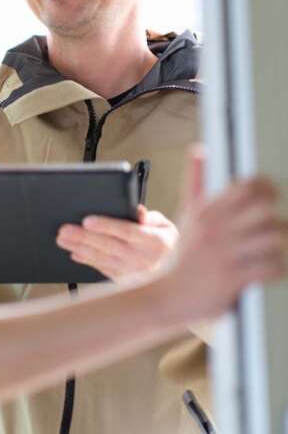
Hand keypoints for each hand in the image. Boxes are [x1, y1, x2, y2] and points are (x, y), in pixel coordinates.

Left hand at [56, 205, 178, 280]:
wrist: (178, 279)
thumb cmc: (168, 245)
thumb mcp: (168, 227)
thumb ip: (151, 218)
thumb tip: (137, 211)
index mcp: (155, 242)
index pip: (127, 232)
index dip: (106, 226)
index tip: (87, 220)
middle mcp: (143, 259)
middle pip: (109, 246)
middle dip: (84, 237)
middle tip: (64, 230)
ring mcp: (133, 273)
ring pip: (102, 259)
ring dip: (80, 249)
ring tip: (63, 239)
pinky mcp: (125, 282)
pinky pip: (103, 270)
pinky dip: (87, 261)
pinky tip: (74, 253)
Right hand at [159, 149, 286, 322]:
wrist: (168, 295)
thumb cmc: (183, 256)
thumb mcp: (187, 215)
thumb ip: (196, 181)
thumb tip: (199, 150)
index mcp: (206, 210)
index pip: (247, 188)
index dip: (268, 188)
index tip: (273, 196)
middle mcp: (215, 229)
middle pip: (265, 212)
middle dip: (278, 221)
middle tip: (276, 230)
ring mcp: (224, 253)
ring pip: (274, 239)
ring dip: (281, 247)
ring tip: (274, 252)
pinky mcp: (233, 278)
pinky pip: (273, 267)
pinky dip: (279, 269)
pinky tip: (271, 269)